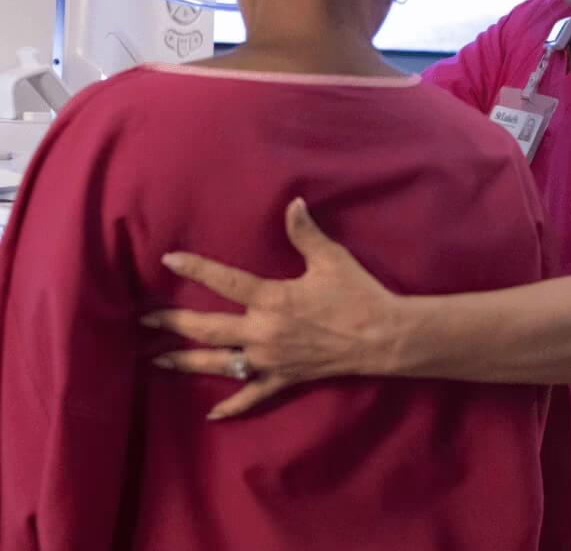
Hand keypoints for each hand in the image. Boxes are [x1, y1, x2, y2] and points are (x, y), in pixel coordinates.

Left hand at [142, 198, 401, 419]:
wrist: (382, 337)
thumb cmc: (357, 294)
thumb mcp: (331, 258)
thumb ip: (305, 232)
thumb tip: (293, 203)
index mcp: (272, 298)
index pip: (224, 280)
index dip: (195, 268)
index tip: (168, 260)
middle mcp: (263, 332)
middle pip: (207, 329)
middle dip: (172, 323)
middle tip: (144, 319)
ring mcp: (270, 360)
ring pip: (218, 364)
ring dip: (185, 362)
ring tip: (157, 359)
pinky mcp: (284, 378)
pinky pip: (252, 396)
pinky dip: (232, 406)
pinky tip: (213, 412)